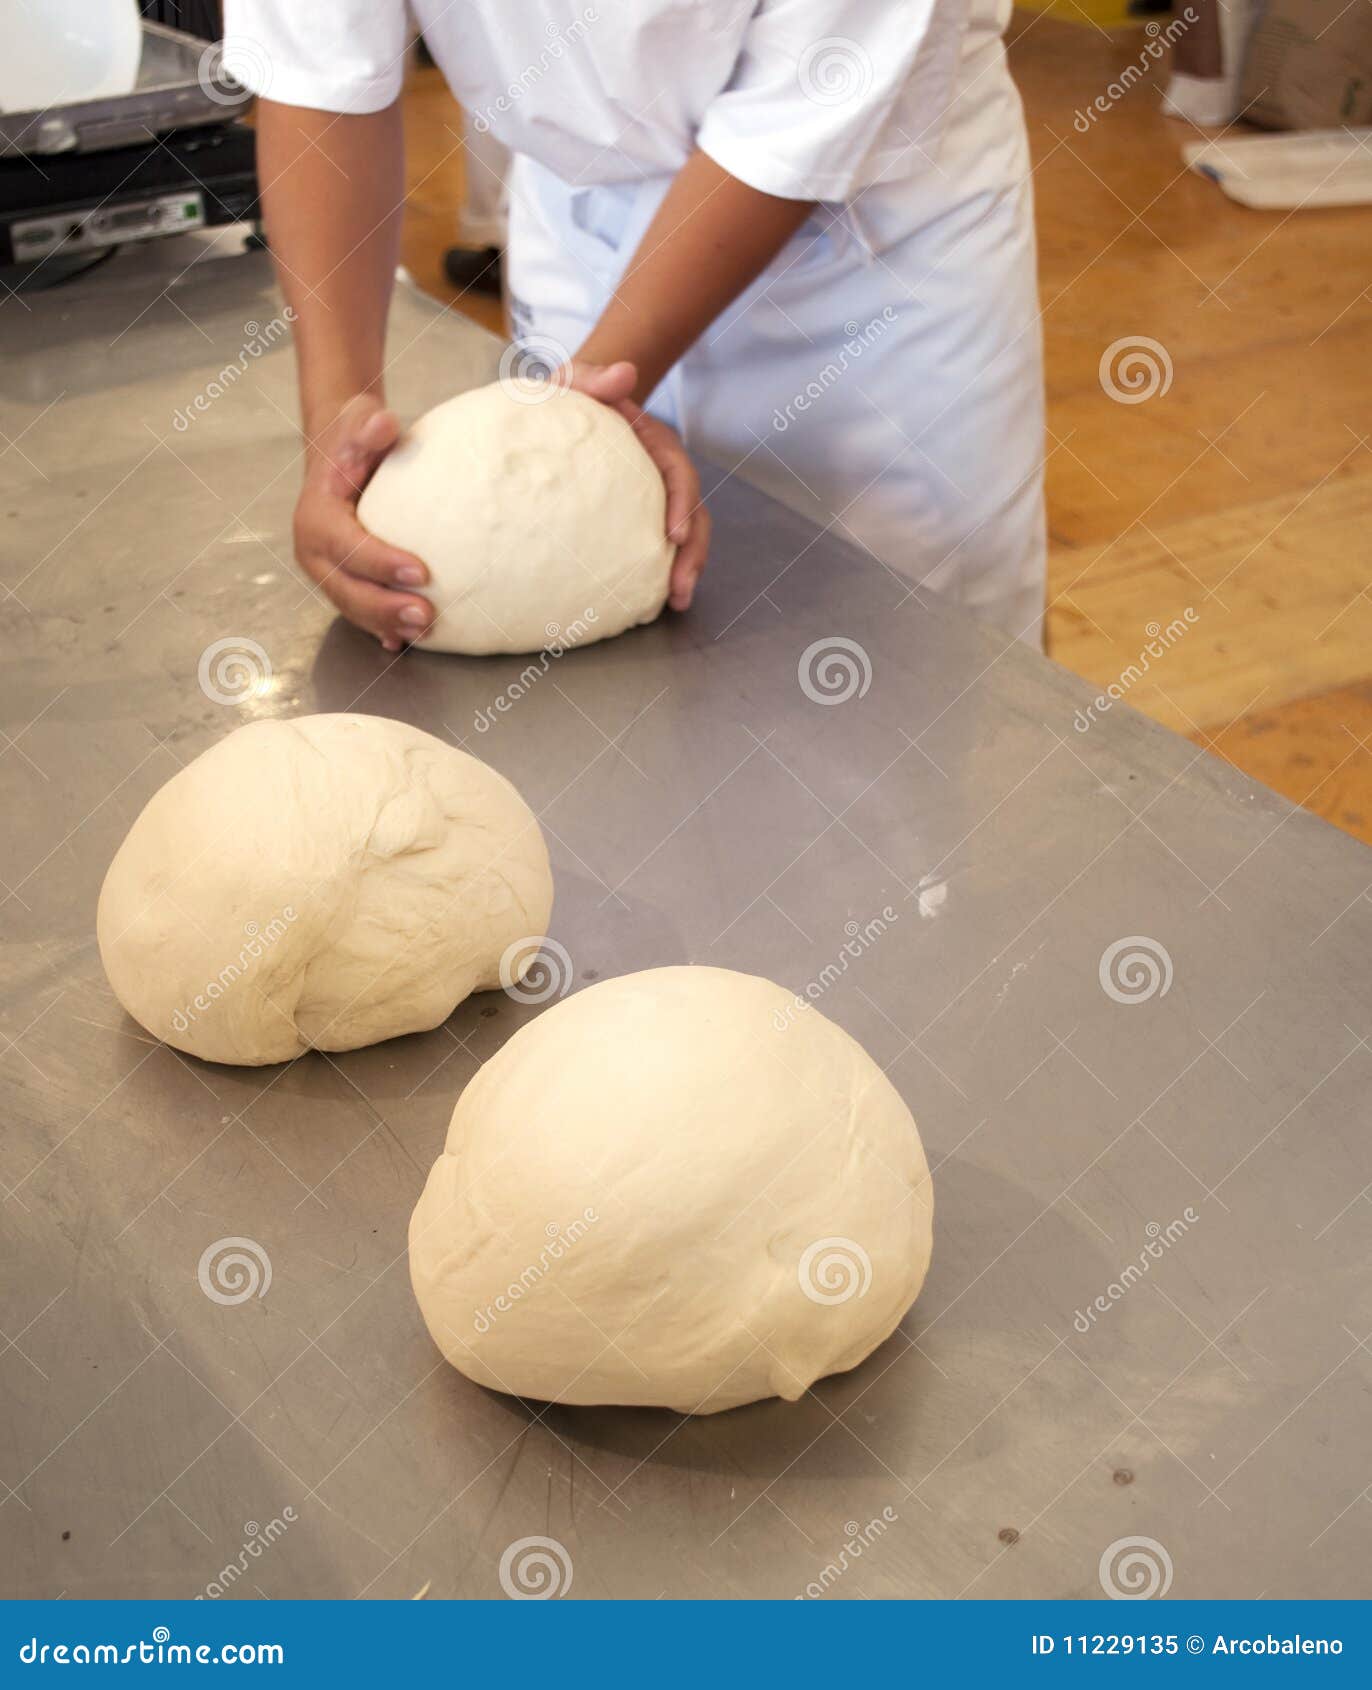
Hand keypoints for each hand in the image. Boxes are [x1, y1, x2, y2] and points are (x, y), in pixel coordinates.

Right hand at [293, 394, 431, 651]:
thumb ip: (368, 426)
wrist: (341, 455)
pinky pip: (362, 612)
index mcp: (315, 517)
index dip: (381, 562)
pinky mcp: (344, 583)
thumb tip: (384, 423)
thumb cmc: (355, 439)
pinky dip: (382, 629)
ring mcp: (327, 573)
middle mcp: (315, 552)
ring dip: (387, 623)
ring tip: (426, 629)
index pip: (347, 545)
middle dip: (384, 607)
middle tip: (426, 614)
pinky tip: (405, 642)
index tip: (421, 570)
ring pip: (354, 607)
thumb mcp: (358, 422)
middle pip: (346, 588)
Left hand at [568, 360, 709, 611]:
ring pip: (684, 537)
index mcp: (653, 444)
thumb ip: (593, 376)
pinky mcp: (639, 519)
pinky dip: (660, 573)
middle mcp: (661, 475)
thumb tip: (625, 374)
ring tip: (676, 602)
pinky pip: (656, 547)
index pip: (678, 473)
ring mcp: (654, 499)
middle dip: (692, 553)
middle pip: (693, 514)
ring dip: (685, 570)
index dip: (682, 503)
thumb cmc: (568, 399)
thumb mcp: (574, 381)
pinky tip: (651, 601)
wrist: (564, 412)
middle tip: (680, 588)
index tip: (675, 533)